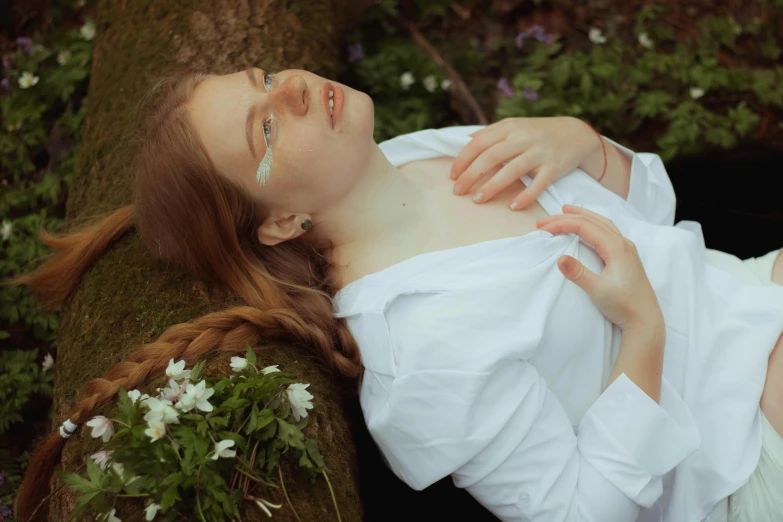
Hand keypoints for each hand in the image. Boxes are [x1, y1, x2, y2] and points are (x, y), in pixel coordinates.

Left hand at [450, 116, 600, 209]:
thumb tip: (466, 142)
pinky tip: (512, 207)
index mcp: (510, 127)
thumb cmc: (538, 133)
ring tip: (477, 200)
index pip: (479, 143)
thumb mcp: (515, 126)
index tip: (452, 175)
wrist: (577, 134)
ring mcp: (540, 153)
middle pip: (491, 157)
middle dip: (471, 175)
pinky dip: (525, 197)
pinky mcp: (554, 168)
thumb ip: (492, 133)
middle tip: (458, 191)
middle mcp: (524, 138)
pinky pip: (538, 185)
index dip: (463, 159)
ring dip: (492, 186)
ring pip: (512, 170)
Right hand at [536, 205, 663, 331]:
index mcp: (616, 247)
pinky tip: (588, 228)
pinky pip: (607, 231)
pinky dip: (592, 224)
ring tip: (565, 212)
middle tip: (544, 220)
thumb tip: (560, 258)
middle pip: (592, 221)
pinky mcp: (626, 256)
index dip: (561, 225)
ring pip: (602, 223)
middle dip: (567, 217)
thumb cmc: (624, 306)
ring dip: (582, 216)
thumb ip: (578, 274)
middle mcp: (623, 243)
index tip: (542, 230)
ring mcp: (626, 249)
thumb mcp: (598, 291)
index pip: (584, 226)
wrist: (645, 320)